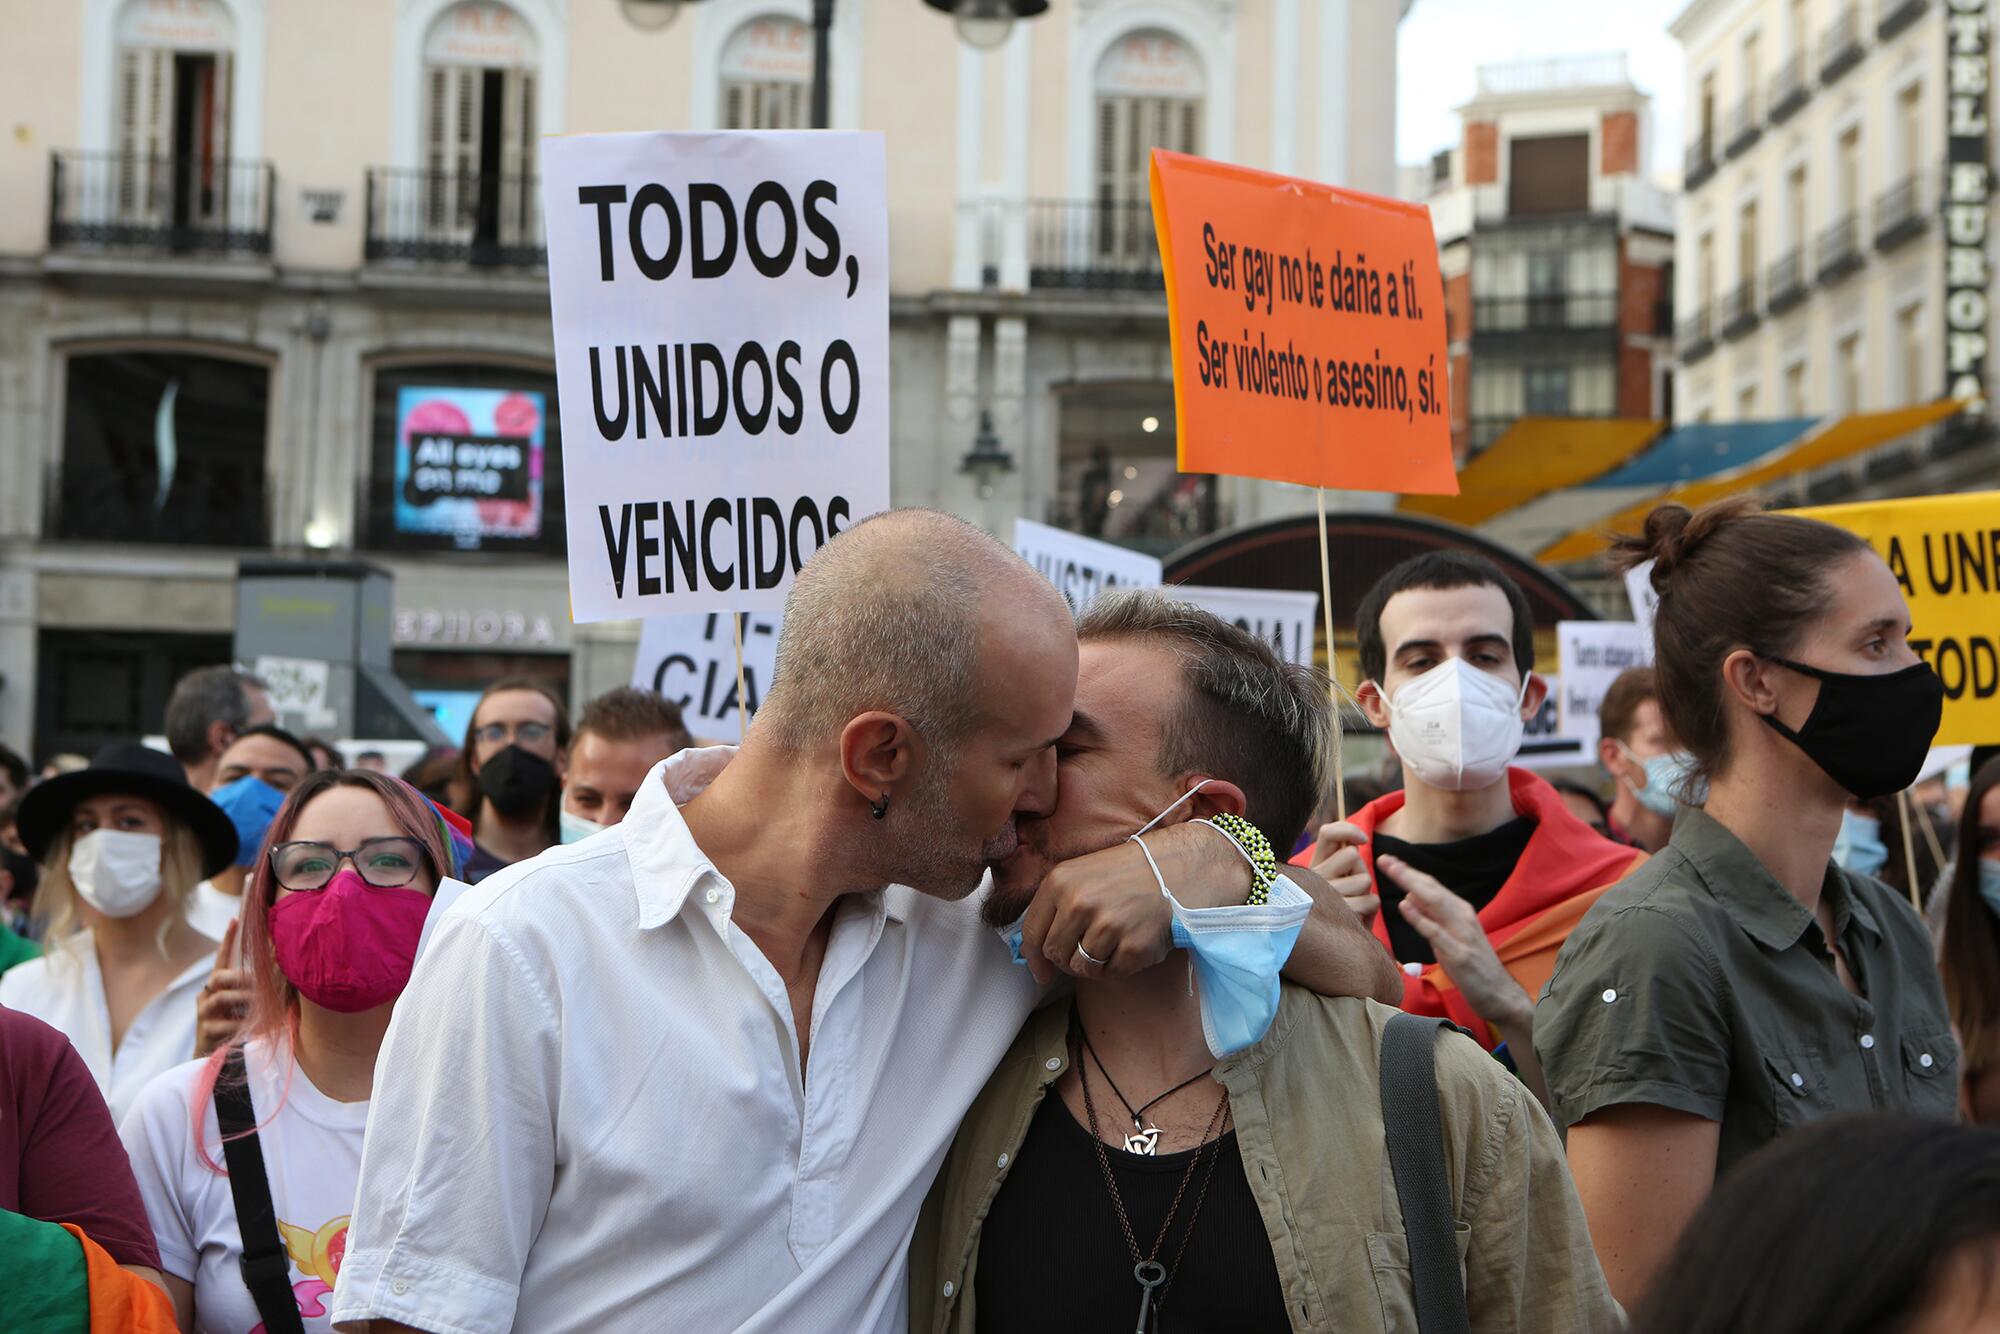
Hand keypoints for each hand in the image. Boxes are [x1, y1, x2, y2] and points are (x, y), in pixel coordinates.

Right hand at [194, 918, 250, 1057]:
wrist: (216, 1058)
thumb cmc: (237, 1027)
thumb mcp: (247, 1005)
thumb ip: (258, 988)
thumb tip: (283, 966)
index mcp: (218, 987)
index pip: (221, 959)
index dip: (228, 940)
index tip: (235, 919)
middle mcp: (207, 996)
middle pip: (219, 976)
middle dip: (241, 977)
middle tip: (261, 982)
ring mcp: (204, 1014)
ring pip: (222, 998)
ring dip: (245, 1000)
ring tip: (261, 1005)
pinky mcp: (205, 1032)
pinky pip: (226, 1024)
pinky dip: (242, 1025)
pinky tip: (253, 1029)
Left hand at [1018, 822, 1245, 984]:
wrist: (1178, 870)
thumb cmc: (1127, 873)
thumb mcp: (1081, 875)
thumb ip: (1054, 908)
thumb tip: (1031, 953)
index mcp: (1060, 882)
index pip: (1032, 933)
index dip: (1034, 958)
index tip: (1040, 972)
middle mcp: (1079, 903)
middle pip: (1056, 954)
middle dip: (1068, 959)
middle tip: (1088, 949)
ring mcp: (1107, 926)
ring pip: (1082, 968)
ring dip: (1095, 963)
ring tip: (1113, 942)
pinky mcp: (1133, 946)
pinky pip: (1112, 973)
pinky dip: (1120, 965)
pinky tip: (1132, 942)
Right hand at [1306, 821, 1377, 921]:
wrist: (1326, 943)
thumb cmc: (1335, 906)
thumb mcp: (1333, 878)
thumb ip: (1341, 856)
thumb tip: (1358, 840)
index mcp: (1314, 864)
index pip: (1327, 833)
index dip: (1348, 830)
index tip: (1363, 840)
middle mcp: (1315, 876)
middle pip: (1353, 855)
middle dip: (1360, 870)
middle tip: (1350, 888)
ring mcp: (1326, 895)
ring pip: (1365, 879)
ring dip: (1366, 892)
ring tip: (1351, 904)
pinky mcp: (1340, 913)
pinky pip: (1372, 900)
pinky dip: (1370, 909)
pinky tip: (1355, 918)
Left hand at [1378, 854, 1530, 1029]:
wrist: (1498, 993)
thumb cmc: (1472, 964)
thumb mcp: (1451, 935)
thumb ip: (1433, 916)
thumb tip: (1410, 896)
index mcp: (1460, 910)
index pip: (1432, 886)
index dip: (1411, 872)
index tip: (1390, 861)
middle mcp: (1463, 917)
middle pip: (1432, 889)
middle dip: (1407, 873)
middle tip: (1385, 860)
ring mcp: (1462, 934)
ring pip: (1435, 903)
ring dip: (1411, 885)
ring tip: (1392, 871)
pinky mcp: (1459, 954)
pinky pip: (1436, 932)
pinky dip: (1420, 917)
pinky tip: (1405, 906)